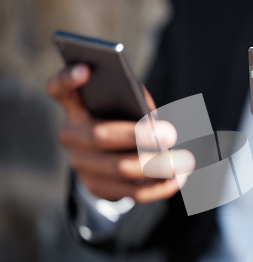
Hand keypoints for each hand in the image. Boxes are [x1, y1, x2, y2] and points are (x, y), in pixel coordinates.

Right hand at [47, 64, 194, 202]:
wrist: (111, 155)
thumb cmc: (123, 116)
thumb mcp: (126, 103)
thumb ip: (134, 101)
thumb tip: (155, 121)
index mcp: (75, 106)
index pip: (59, 89)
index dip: (67, 79)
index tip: (85, 69)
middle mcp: (72, 135)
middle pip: (100, 136)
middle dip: (139, 136)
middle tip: (171, 134)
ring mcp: (81, 164)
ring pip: (119, 169)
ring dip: (157, 167)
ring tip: (185, 161)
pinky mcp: (98, 187)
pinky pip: (131, 192)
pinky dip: (160, 187)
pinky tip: (180, 179)